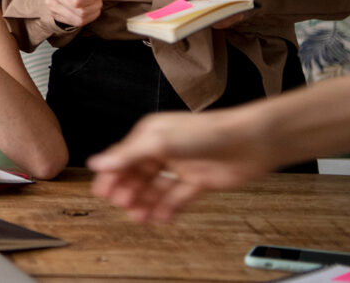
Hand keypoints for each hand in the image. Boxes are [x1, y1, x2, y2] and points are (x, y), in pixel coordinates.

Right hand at [47, 0, 100, 26]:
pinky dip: (88, 17)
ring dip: (93, 11)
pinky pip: (78, 23)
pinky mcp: (56, 15)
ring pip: (81, 19)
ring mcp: (52, 7)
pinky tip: (86, 7)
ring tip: (90, 1)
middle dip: (94, 4)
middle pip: (81, 11)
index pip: (77, 0)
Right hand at [88, 109, 272, 221]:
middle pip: (138, 175)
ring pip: (156, 189)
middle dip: (128, 191)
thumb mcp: (161, 141)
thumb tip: (99, 162)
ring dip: (146, 203)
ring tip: (139, 217)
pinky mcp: (198, 182)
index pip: (123, 156)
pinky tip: (161, 217)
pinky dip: (168, 208)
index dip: (111, 174)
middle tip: (121, 206)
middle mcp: (164, 150)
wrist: (250, 143)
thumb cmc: (209, 132)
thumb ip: (129, 154)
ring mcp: (181, 167)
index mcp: (150, 134)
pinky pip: (177, 198)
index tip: (102, 192)